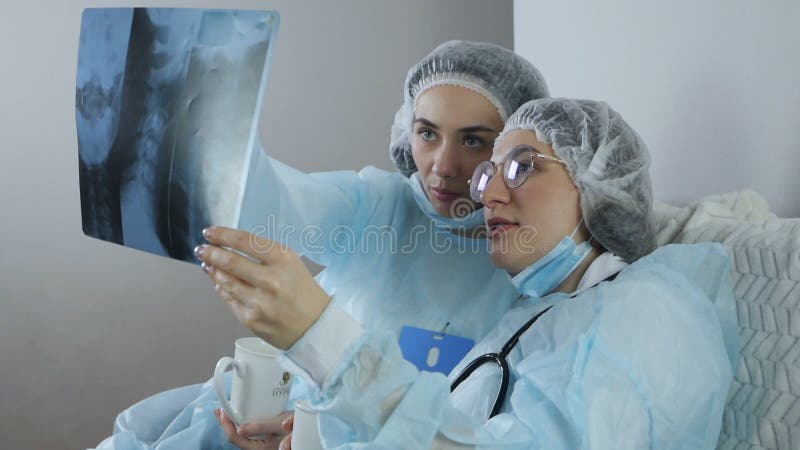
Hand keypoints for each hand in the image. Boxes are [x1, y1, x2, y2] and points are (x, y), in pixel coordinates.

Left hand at [195, 226, 330, 348]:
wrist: (315, 328)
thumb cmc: (304, 293)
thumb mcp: (292, 265)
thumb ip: (264, 255)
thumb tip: (229, 247)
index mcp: (284, 260)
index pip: (246, 241)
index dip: (223, 235)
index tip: (210, 232)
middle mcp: (271, 280)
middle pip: (230, 261)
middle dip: (211, 252)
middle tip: (201, 248)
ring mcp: (259, 302)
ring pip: (225, 281)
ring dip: (212, 270)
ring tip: (207, 263)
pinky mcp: (250, 319)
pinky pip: (228, 298)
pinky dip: (220, 287)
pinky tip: (217, 280)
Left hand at [215, 409, 292, 449]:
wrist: (305, 429)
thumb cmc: (294, 427)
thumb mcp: (278, 424)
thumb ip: (260, 427)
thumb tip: (240, 429)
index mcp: (259, 448)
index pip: (235, 438)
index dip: (225, 425)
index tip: (221, 411)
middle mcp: (257, 448)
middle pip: (235, 437)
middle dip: (226, 423)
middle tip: (220, 410)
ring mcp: (259, 444)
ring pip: (241, 435)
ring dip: (233, 422)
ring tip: (227, 411)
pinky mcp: (262, 439)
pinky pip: (247, 432)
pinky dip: (241, 423)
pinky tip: (239, 416)